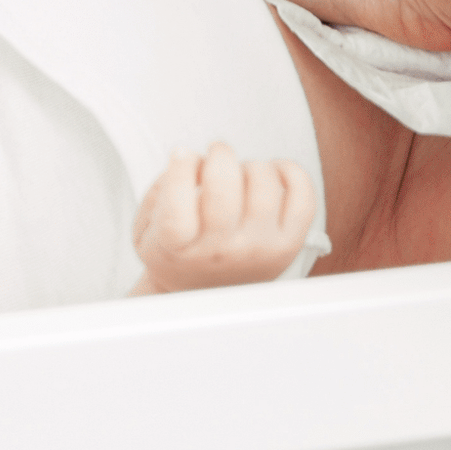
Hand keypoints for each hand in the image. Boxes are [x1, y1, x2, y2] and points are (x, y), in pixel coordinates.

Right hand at [131, 144, 315, 293]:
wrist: (204, 295)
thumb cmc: (176, 251)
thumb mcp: (147, 226)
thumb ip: (163, 188)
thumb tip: (191, 156)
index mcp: (178, 247)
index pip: (177, 205)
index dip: (180, 167)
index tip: (182, 155)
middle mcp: (221, 251)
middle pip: (224, 187)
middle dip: (218, 154)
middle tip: (215, 156)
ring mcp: (259, 249)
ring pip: (263, 184)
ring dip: (250, 165)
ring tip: (240, 174)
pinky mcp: (287, 246)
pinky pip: (303, 197)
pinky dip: (291, 172)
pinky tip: (272, 173)